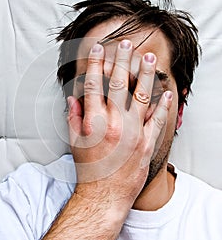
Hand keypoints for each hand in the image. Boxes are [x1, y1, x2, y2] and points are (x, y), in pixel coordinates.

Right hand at [67, 39, 172, 207]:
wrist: (105, 195)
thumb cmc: (89, 169)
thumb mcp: (74, 142)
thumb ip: (73, 117)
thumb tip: (74, 97)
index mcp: (94, 122)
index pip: (94, 85)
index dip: (96, 64)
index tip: (99, 49)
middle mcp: (115, 123)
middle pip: (118, 84)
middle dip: (122, 60)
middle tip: (126, 43)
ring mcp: (134, 133)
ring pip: (141, 96)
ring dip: (145, 75)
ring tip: (148, 58)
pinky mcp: (147, 143)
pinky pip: (157, 119)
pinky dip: (163, 104)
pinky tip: (166, 91)